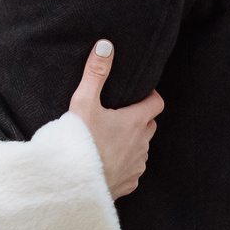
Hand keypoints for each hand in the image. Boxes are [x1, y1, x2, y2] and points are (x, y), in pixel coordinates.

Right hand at [69, 41, 161, 198]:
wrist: (73, 184)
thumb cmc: (79, 142)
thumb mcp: (84, 102)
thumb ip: (95, 73)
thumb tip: (106, 45)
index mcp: (135, 122)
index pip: (156, 103)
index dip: (149, 96)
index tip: (138, 93)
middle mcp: (142, 145)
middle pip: (150, 125)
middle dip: (140, 117)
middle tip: (119, 113)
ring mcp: (137, 166)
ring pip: (142, 148)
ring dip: (132, 141)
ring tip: (111, 137)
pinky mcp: (128, 184)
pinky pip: (133, 169)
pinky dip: (125, 163)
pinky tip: (108, 161)